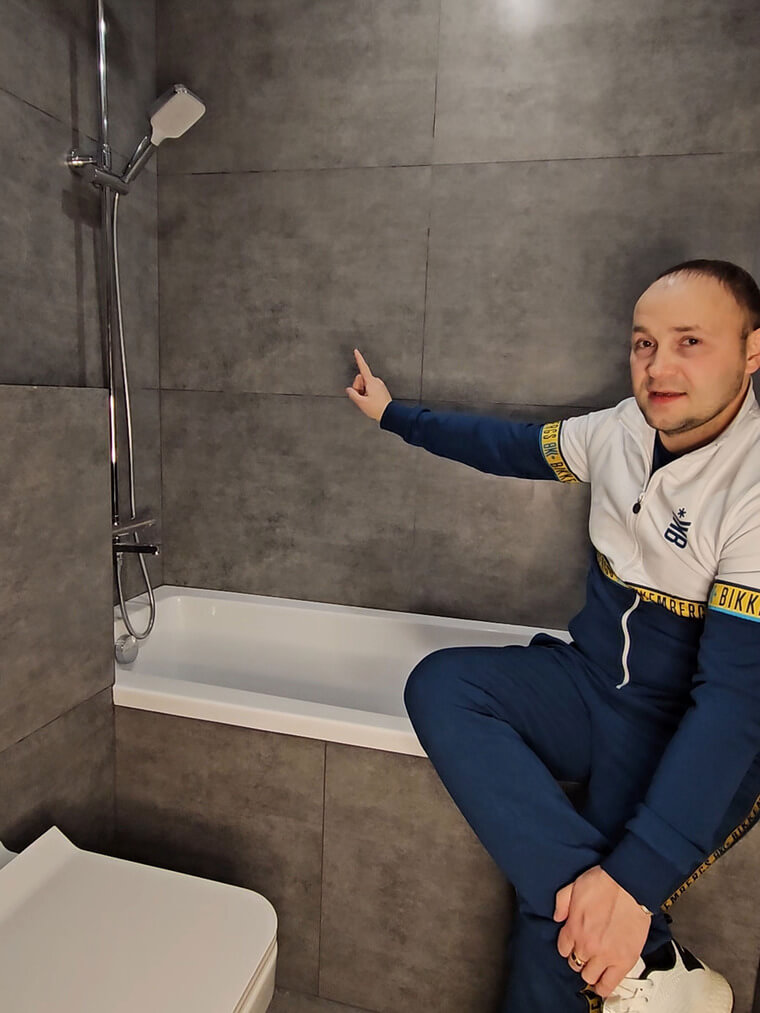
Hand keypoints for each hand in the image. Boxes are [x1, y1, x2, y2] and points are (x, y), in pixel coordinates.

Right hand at [345, 348, 392, 421]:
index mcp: (371, 382)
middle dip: (358, 387)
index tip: (356, 351)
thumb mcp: (361, 402)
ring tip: (367, 400)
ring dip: (362, 391)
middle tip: (362, 397)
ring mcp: (379, 385)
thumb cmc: (377, 408)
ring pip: (365, 384)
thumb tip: (349, 389)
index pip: (363, 367)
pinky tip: (370, 400)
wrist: (389, 413)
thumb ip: (353, 394)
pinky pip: (369, 388)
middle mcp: (376, 381)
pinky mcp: (380, 389)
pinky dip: (367, 393)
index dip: (359, 359)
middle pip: (361, 378)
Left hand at [553, 865, 651, 998]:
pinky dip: (603, 987)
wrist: (629, 884)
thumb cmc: (605, 882)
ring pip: (589, 977)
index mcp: (573, 928)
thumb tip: (557, 917)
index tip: (572, 945)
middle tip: (585, 953)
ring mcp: (605, 955)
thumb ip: (561, 903)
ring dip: (590, 972)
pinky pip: (609, 985)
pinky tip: (602, 984)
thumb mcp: (573, 886)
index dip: (567, 946)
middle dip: (578, 958)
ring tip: (594, 967)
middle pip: (574, 963)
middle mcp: (587, 944)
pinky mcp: (624, 961)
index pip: (562, 949)